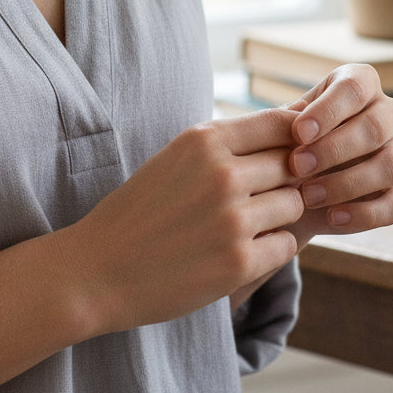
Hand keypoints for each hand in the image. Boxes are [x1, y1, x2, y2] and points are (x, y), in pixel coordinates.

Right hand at [64, 108, 304, 334]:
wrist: (98, 269)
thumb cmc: (141, 210)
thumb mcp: (178, 158)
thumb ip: (227, 145)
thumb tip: (291, 134)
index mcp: (205, 140)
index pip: (281, 123)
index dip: (293, 140)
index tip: (284, 156)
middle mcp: (222, 173)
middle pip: (292, 165)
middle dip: (284, 181)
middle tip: (258, 199)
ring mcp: (233, 219)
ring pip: (294, 205)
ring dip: (278, 217)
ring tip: (245, 226)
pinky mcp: (238, 262)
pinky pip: (286, 245)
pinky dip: (272, 249)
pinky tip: (240, 251)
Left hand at [285, 63, 392, 243]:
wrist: (293, 184)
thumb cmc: (288, 141)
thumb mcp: (282, 127)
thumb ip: (287, 122)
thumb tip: (293, 118)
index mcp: (359, 83)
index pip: (355, 87)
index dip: (329, 110)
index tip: (299, 132)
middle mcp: (387, 113)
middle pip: (377, 125)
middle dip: (335, 148)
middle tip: (296, 166)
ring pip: (390, 165)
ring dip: (347, 183)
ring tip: (308, 195)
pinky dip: (364, 213)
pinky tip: (331, 217)